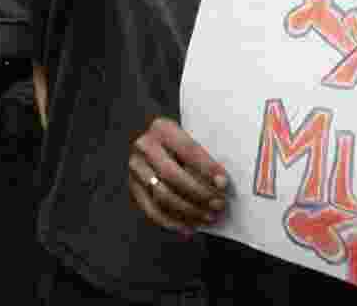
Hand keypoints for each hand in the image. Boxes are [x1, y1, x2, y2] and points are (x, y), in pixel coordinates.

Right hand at [129, 117, 230, 236]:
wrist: (152, 142)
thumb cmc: (180, 142)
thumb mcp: (190, 137)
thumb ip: (202, 156)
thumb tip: (221, 183)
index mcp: (162, 128)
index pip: (188, 150)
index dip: (206, 168)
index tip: (223, 183)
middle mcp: (144, 146)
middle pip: (172, 175)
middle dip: (199, 193)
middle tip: (218, 205)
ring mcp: (135, 169)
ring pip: (162, 196)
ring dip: (188, 211)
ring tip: (208, 217)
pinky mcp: (133, 188)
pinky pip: (152, 210)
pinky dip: (172, 222)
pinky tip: (189, 228)